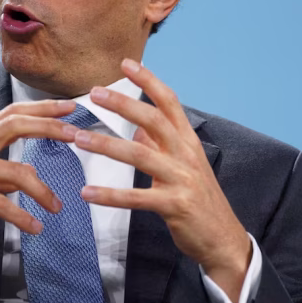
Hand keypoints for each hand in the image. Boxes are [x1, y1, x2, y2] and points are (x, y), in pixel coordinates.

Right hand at [0, 99, 77, 278]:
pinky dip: (21, 216)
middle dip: (50, 127)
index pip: (13, 113)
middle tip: (77, 134)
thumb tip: (27, 179)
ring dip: (42, 191)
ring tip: (58, 206)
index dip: (42, 108)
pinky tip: (35, 226)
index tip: (69, 107)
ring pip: (15, 171)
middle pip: (15, 124)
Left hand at [75, 59, 251, 302]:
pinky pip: (136, 198)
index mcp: (188, 141)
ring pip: (140, 155)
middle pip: (154, 120)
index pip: (169, 102)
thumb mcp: (185, 165)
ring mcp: (182, 179)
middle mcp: (186, 155)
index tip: (126, 64)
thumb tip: (137, 129)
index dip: (149, 81)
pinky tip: (87, 193)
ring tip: (79, 139)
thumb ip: (161, 146)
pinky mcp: (174, 205)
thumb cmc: (199, 198)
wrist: (222, 237)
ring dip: (107, 145)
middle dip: (123, 104)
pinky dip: (110, 196)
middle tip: (94, 93)